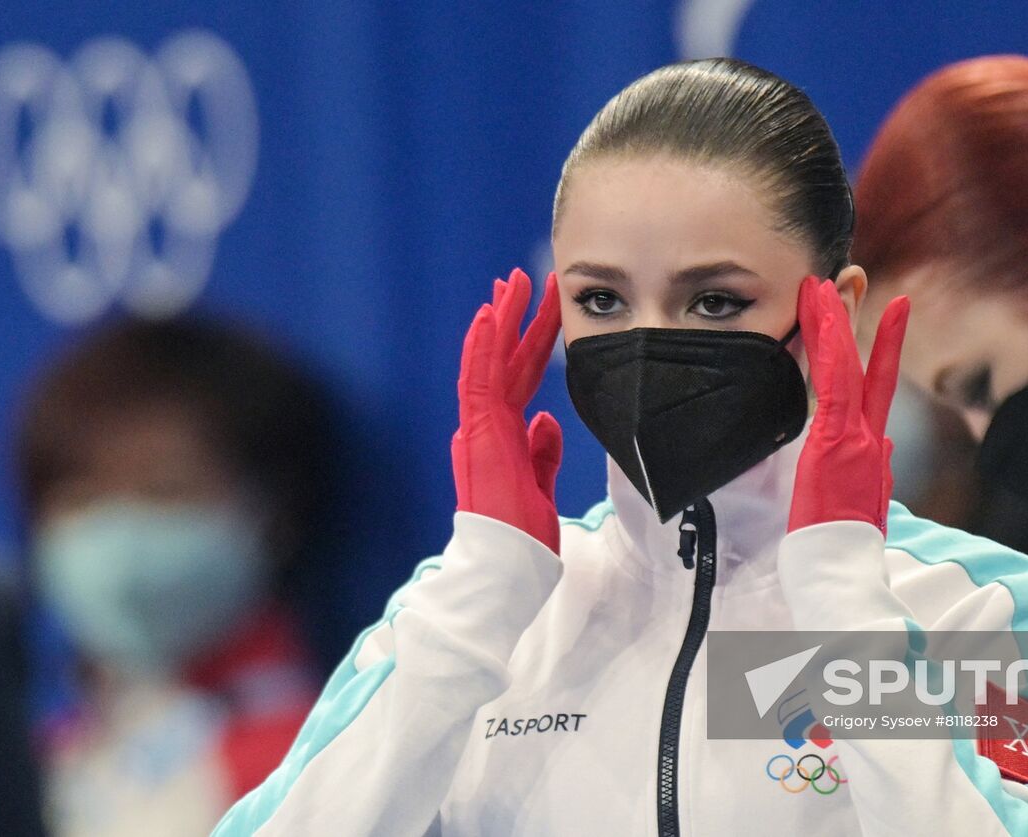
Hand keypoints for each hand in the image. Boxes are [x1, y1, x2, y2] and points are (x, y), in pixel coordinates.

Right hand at [452, 268, 563, 552]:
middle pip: (504, 360)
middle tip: (526, 277)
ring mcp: (479, 427)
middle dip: (517, 317)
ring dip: (501, 319)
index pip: (519, 377)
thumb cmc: (522, 536)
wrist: (505, 567)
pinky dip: (483, 346)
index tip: (542, 307)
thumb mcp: (542, 485)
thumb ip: (543, 452)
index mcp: (503, 435)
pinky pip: (479, 380)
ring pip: (488, 361)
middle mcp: (487, 425)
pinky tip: (490, 315)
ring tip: (512, 283)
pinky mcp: (479, 433)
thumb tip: (548, 420)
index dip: (531, 341)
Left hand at [788, 276, 909, 533]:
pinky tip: (821, 317)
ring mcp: (853, 435)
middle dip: (856, 320)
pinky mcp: (835, 439)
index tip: (892, 312)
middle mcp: (867, 434)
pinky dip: (829, 346)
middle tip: (851, 278)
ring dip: (833, 322)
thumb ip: (877, 468)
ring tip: (822, 285)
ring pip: (844, 365)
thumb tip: (884, 443)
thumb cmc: (846, 546)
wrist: (842, 571)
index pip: (878, 385)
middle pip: (863, 364)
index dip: (885, 347)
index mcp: (871, 447)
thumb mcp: (868, 501)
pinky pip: (831, 382)